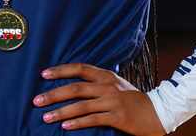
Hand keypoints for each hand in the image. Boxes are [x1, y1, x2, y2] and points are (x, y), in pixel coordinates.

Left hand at [32, 63, 165, 135]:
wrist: (158, 111)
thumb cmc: (133, 99)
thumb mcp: (116, 84)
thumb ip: (98, 82)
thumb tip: (74, 83)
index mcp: (106, 76)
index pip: (79, 68)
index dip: (61, 70)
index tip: (43, 74)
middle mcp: (107, 86)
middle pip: (75, 88)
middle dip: (53, 94)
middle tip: (36, 100)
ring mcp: (112, 101)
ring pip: (81, 105)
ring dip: (61, 111)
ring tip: (46, 116)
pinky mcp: (117, 117)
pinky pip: (92, 119)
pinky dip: (77, 123)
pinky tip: (65, 126)